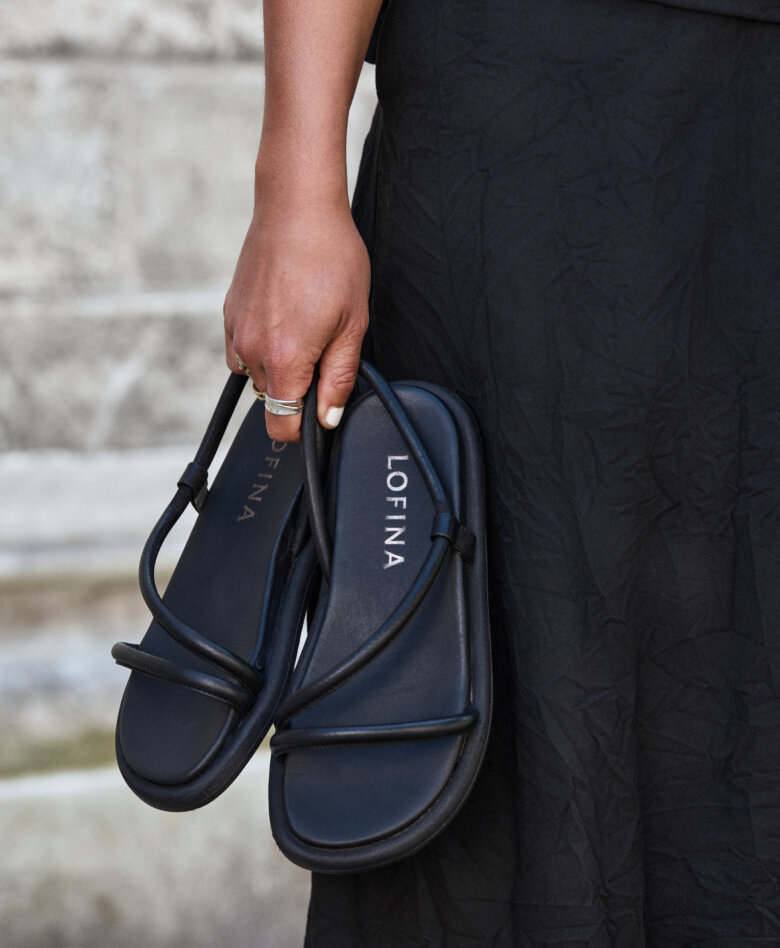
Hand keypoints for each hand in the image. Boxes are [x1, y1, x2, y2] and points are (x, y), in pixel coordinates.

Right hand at [224, 185, 369, 441]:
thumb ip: (339, 379)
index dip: (305, 428)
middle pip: (271, 400)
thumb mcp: (352, 324)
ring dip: (279, 367)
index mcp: (284, 360)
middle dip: (297, 388)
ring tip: (305, 328)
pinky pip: (243, 350)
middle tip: (324, 349)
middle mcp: (252, 351)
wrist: (296, 208)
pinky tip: (285, 317)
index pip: (282, 427)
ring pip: (257, 375)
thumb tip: (328, 418)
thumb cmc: (332, 258)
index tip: (320, 410)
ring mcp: (235, 332)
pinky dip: (263, 346)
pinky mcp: (229, 313)